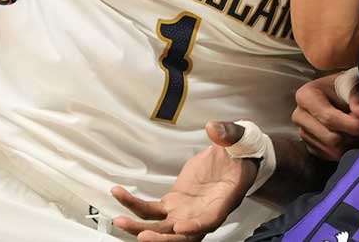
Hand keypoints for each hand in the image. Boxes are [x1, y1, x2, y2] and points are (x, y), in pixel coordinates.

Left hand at [111, 121, 257, 241]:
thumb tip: (214, 127)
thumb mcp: (239, 139)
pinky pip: (150, 210)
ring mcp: (185, 212)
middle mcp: (202, 214)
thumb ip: (227, 134)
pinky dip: (134, 205)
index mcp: (223, 202)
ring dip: (140, 228)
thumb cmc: (239, 154)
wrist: (232, 158)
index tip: (181, 227)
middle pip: (181, 235)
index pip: (210, 221)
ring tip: (120, 221)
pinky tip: (119, 194)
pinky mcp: (172, 204)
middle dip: (162, 239)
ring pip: (161, 227)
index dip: (196, 227)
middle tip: (143, 235)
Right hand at [292, 70, 358, 160]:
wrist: (338, 94)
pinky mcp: (310, 147)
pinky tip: (350, 138)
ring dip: (349, 144)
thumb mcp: (352, 85)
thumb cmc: (344, 87)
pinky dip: (343, 151)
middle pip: (330, 138)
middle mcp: (299, 116)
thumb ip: (358, 98)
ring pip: (331, 150)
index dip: (350, 124)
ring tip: (358, 132)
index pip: (328, 118)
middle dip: (351, 136)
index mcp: (305, 96)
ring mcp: (303, 133)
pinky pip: (329, 157)